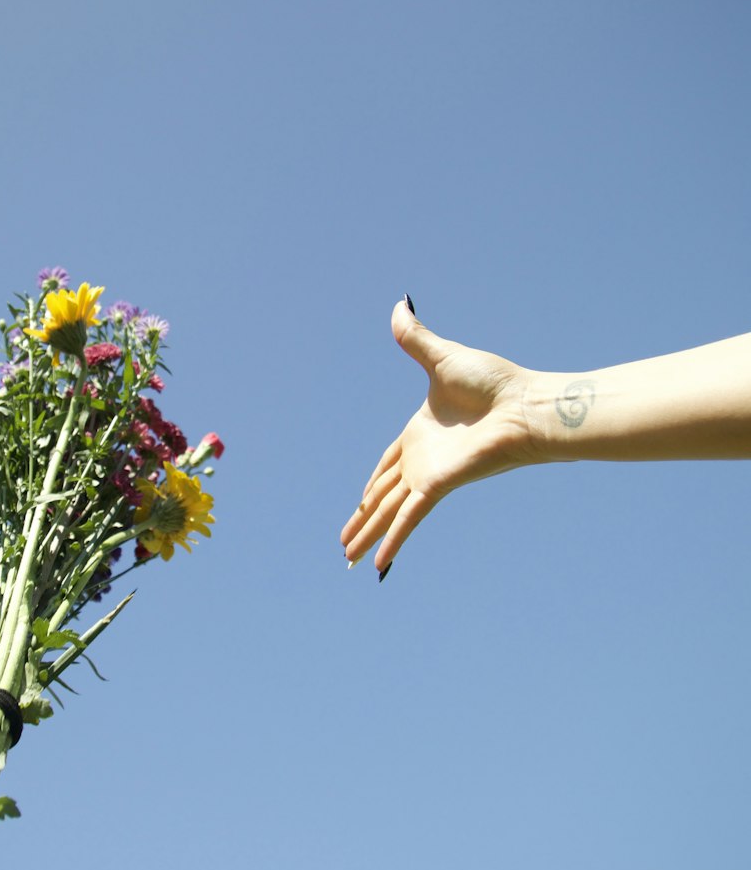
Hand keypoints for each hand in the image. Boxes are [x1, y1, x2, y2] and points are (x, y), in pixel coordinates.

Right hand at [340, 301, 535, 574]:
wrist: (527, 406)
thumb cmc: (496, 383)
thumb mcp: (443, 357)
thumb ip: (415, 339)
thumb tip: (400, 304)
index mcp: (420, 434)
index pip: (386, 467)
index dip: (369, 486)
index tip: (359, 502)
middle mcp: (423, 461)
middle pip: (381, 496)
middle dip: (361, 519)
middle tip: (344, 545)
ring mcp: (429, 476)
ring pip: (388, 513)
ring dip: (367, 536)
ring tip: (349, 561)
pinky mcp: (439, 486)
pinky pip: (408, 518)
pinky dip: (393, 541)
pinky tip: (380, 565)